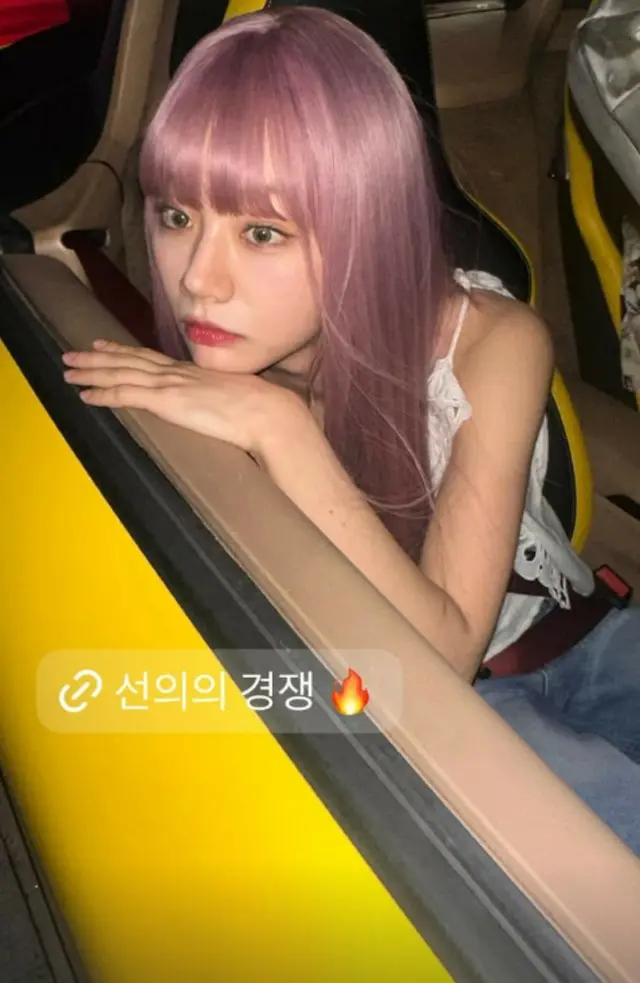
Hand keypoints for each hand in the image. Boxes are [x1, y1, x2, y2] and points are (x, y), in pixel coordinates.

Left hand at [62, 340, 303, 454]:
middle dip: (97, 357)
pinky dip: (102, 393)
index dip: (123, 351)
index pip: (149, 358)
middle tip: (71, 352)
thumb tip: (217, 410)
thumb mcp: (234, 399)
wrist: (267, 412)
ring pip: (120, 373)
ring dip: (90, 372)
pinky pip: (126, 394)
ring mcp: (170, 385)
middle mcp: (176, 373)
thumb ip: (217, 401)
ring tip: (67, 369)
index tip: (103, 346)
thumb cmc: (260, 410)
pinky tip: (85, 395)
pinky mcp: (167, 401)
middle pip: (128, 360)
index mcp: (191, 373)